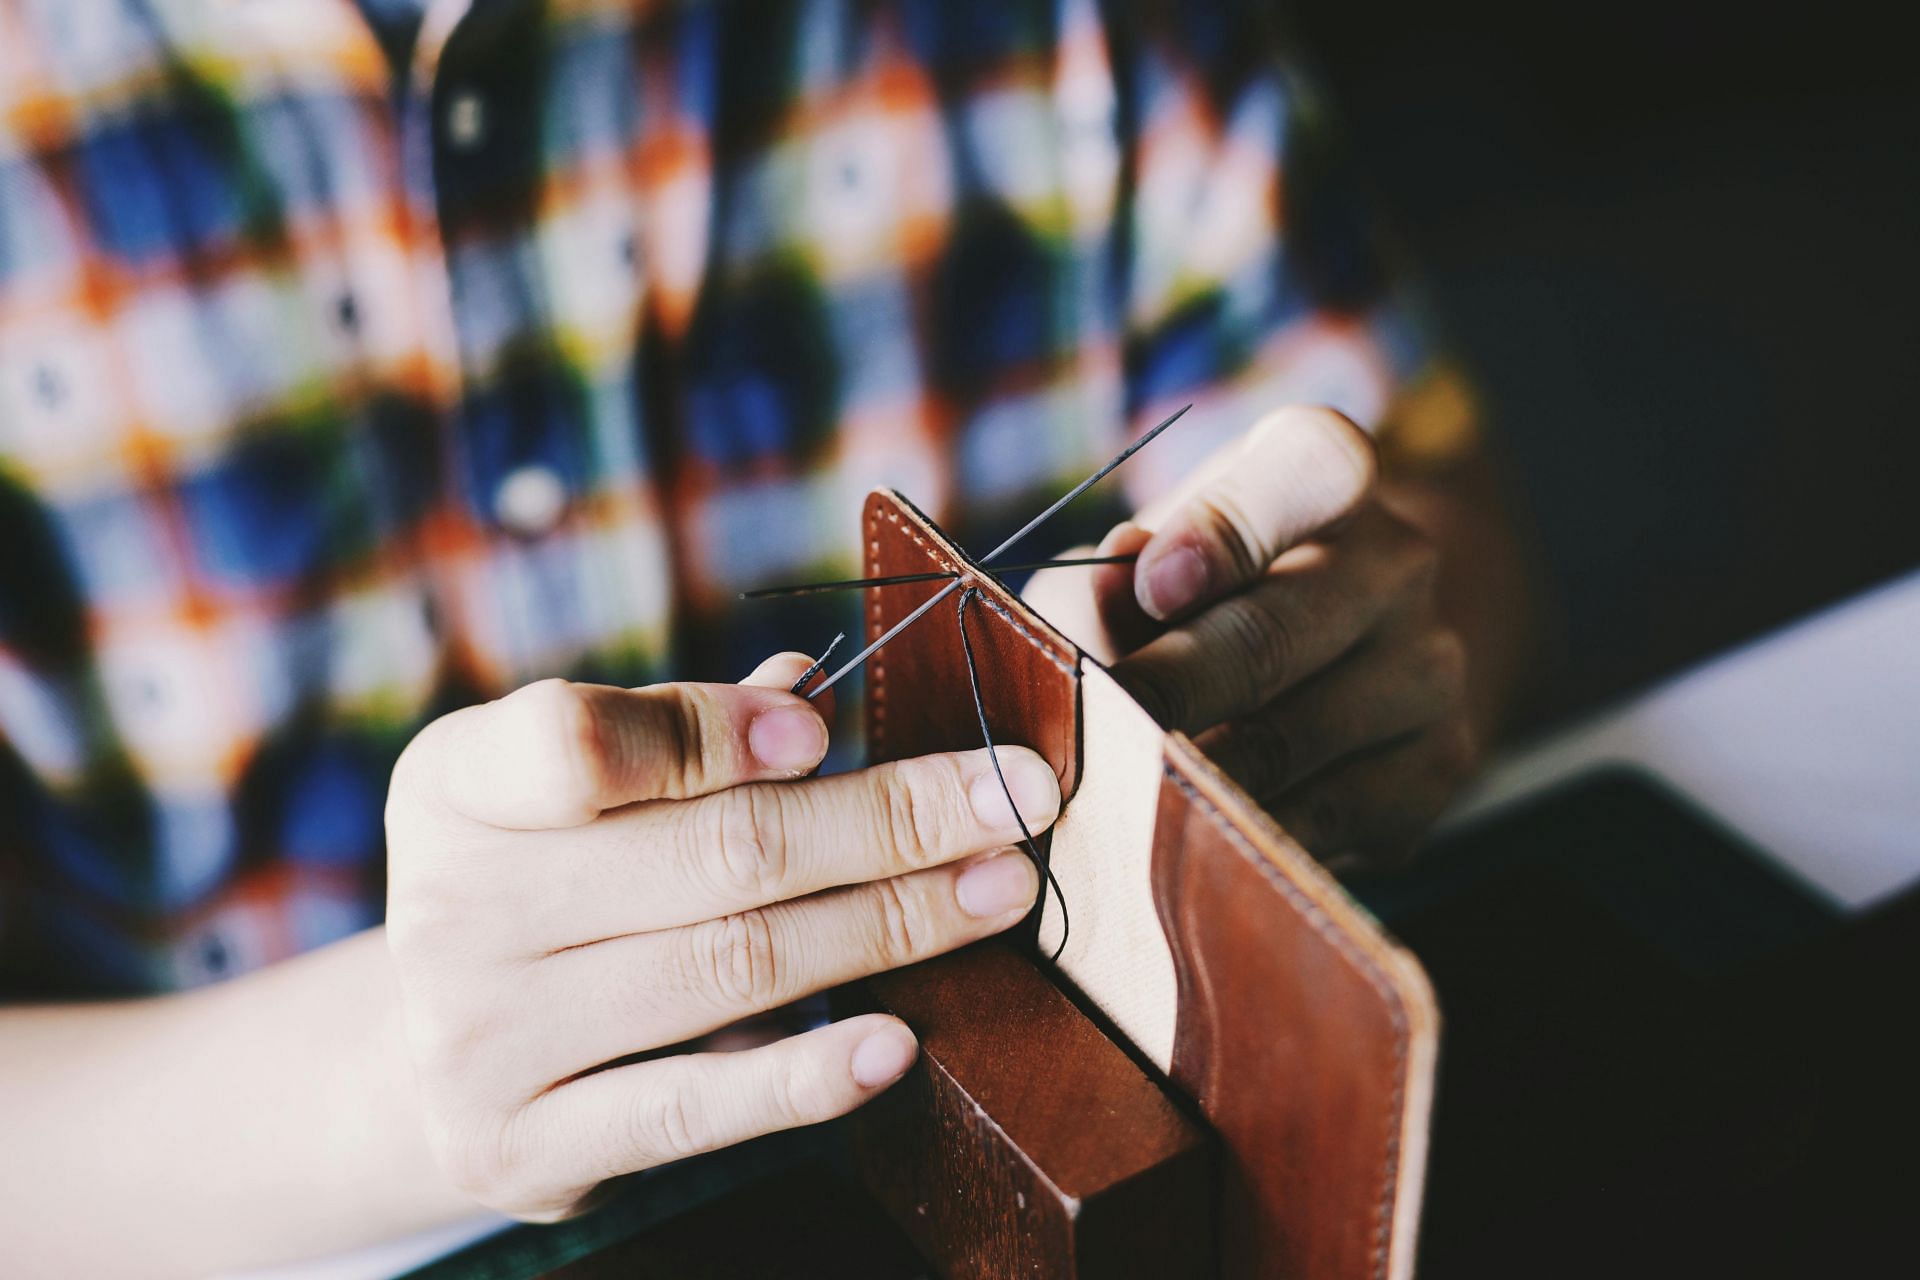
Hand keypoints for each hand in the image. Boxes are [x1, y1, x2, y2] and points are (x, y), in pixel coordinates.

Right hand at [383, 655, 1058, 1220]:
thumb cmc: (543, 886)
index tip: (831, 731)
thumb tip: (812, 690)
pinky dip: (807, 1077)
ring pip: (730, 966)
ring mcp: (482, 1039)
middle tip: (1013, 800)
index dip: (715, 733)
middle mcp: (454, 908)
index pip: (579, 741)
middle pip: (709, 853)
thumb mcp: (577, 791)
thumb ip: (686, 734)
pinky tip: (898, 1041)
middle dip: (885, 821)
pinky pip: (691, 1109)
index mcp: (459, 784)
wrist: (431, 1060)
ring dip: (891, 925)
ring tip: (999, 892)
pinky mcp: (526, 1147)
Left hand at [1026, 406, 1476, 868]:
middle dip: (1170, 692)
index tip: (1153, 585)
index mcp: (1324, 473)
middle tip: (1101, 732)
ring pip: (1291, 741)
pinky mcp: (1437, 766)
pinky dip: (1243, 835)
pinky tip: (1194, 835)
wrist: (1332, 655)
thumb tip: (1101, 605)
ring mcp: (1430, 666)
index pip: (1309, 467)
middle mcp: (1399, 560)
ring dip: (1193, 776)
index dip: (1225, 530)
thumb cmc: (1199, 592)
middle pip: (1273, 634)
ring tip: (1125, 792)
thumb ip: (1105, 580)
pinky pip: (1324, 821)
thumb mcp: (1142, 558)